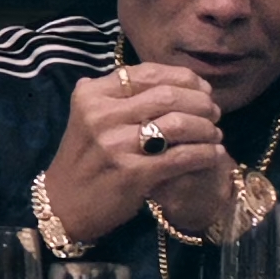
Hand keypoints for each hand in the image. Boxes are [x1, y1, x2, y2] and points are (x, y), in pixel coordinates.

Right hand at [47, 63, 232, 244]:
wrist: (64, 205)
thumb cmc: (83, 159)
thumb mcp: (87, 118)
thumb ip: (116, 95)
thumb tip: (168, 77)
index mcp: (91, 96)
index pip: (147, 73)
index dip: (183, 78)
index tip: (200, 88)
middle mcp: (101, 116)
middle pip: (168, 95)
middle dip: (200, 102)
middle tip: (213, 111)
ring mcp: (116, 145)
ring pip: (178, 124)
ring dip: (206, 127)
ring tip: (215, 133)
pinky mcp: (132, 174)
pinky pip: (181, 157)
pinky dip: (205, 154)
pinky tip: (214, 154)